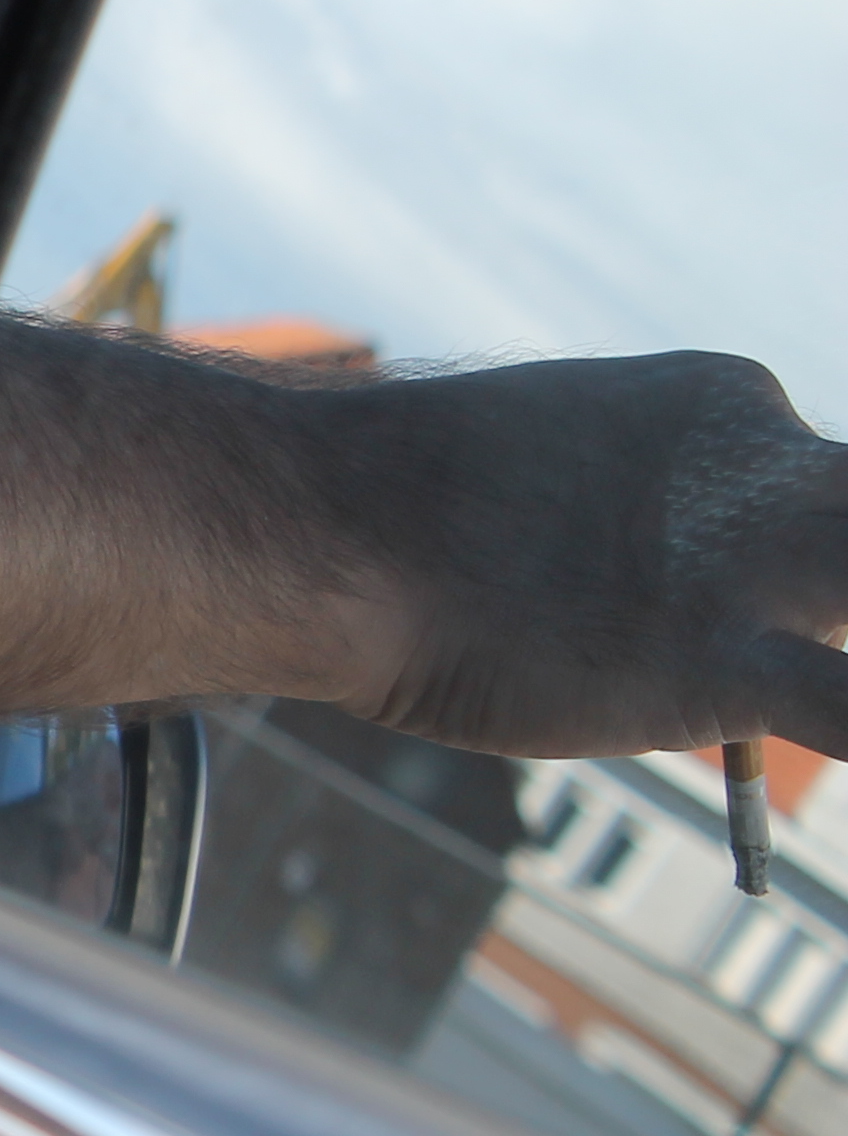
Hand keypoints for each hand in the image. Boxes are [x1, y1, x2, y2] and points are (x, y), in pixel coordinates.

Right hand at [304, 349, 847, 762]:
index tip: (697, 594)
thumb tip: (622, 574)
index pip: (821, 488)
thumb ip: (627, 505)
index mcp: (730, 400)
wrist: (337, 525)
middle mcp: (773, 472)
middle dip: (836, 584)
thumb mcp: (551, 453)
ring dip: (840, 626)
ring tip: (726, 652)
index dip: (776, 557)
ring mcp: (761, 570)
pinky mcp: (731, 667)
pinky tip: (831, 735)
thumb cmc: (406, 501)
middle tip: (783, 627)